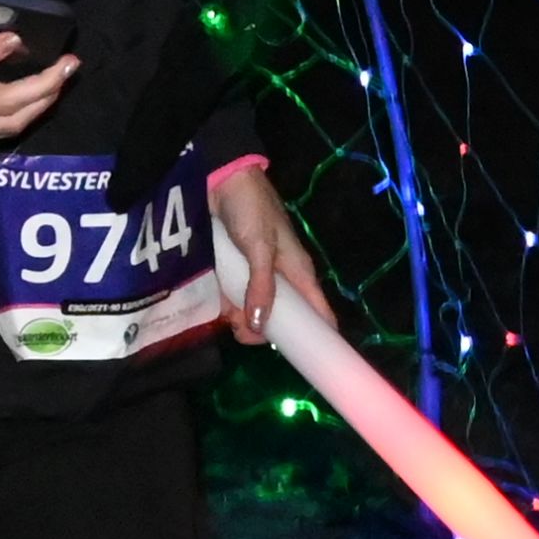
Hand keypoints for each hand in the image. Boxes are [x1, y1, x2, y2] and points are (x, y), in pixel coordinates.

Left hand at [205, 156, 321, 345]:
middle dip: (265, 331)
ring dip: (244, 320)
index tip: (311, 360)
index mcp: (299, 271)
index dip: (319, 337)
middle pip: (283, 318)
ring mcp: (258, 275)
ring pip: (258, 311)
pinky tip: (219, 310)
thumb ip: (262, 286)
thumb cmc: (250, 209)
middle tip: (243, 332)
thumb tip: (262, 326)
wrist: (222, 178)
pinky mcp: (237, 271)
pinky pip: (237, 298)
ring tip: (229, 319)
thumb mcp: (259, 248)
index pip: (319, 312)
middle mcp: (282, 277)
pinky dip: (229, 307)